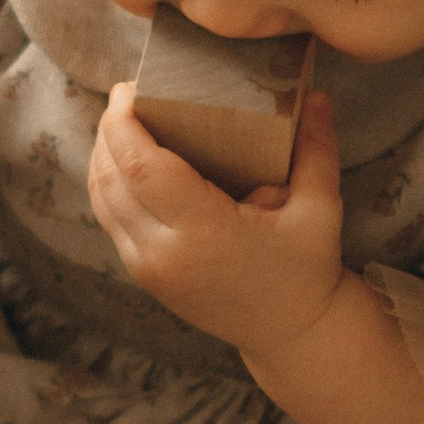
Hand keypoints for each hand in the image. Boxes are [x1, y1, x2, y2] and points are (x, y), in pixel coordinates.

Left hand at [88, 84, 346, 364]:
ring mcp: (149, 269)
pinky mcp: (144, 277)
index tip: (128, 88)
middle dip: (108, 130)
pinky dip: (107, 183)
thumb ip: (317, 149)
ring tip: (120, 120)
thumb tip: (316, 93)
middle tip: (124, 95)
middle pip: (111, 179)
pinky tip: (122, 158)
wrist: (292, 335)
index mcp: (206, 233)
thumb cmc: (308, 269)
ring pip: (102, 200)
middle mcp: (166, 254)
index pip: (142, 168)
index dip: (123, 124)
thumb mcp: (321, 210)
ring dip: (102, 155)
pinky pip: (110, 219)